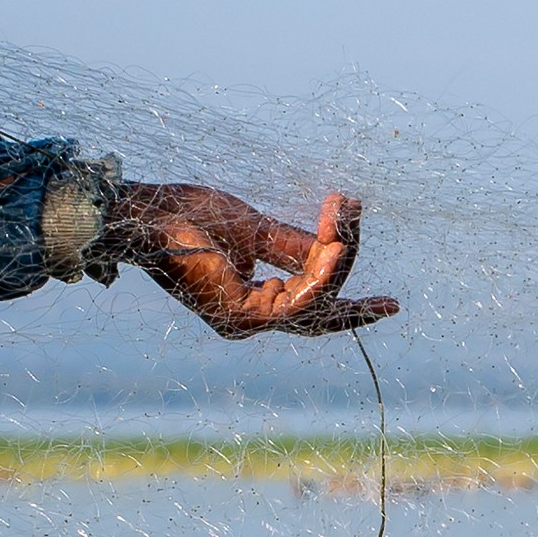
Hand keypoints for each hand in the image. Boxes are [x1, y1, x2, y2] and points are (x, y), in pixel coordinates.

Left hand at [101, 183, 399, 338]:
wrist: (147, 214)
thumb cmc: (186, 215)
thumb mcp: (253, 228)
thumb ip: (292, 244)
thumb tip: (332, 252)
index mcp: (248, 301)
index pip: (308, 304)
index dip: (346, 294)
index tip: (390, 302)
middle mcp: (249, 319)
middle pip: (320, 311)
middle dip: (352, 281)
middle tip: (385, 278)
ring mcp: (247, 323)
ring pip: (317, 300)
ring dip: (339, 257)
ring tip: (346, 213)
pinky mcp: (245, 317)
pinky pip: (303, 299)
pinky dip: (324, 270)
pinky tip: (335, 242)